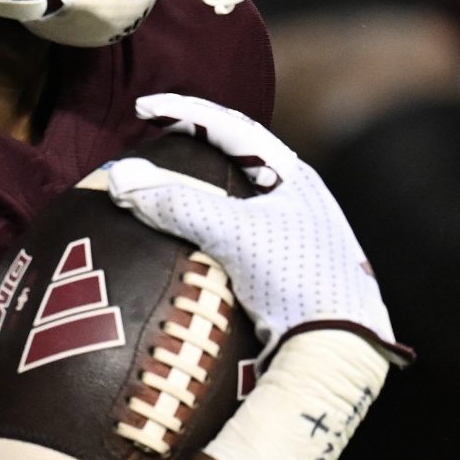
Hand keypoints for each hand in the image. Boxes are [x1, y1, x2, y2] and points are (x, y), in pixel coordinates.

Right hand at [100, 92, 403, 358]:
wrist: (341, 351)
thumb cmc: (298, 280)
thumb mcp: (235, 234)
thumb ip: (177, 203)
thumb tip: (118, 177)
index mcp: (296, 178)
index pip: (233, 127)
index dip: (185, 111)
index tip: (142, 108)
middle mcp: (300, 202)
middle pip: (238, 158)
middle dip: (194, 145)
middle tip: (155, 138)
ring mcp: (295, 239)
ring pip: (237, 201)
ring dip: (198, 191)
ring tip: (163, 189)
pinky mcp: (286, 275)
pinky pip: (236, 239)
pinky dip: (204, 233)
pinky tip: (185, 248)